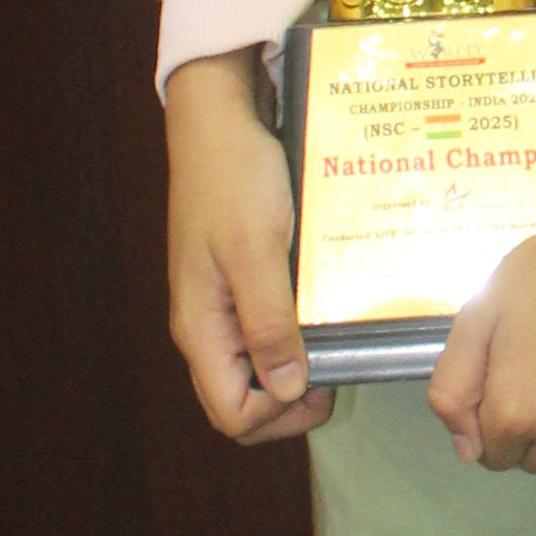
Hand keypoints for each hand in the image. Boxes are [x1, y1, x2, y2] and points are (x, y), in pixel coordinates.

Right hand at [164, 50, 333, 443]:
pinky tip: (321, 313)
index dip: (279, 416)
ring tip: (333, 343)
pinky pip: (260, 329)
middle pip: (239, 400)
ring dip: (293, 369)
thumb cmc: (233, 176)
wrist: (218, 120)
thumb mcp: (256, 249)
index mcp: (200, 327)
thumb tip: (287, 389)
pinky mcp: (235, 281)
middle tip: (334, 371)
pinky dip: (291, 335)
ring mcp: (219, 304)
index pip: (230, 414)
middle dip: (288, 403)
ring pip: (252, 368)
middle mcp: (205, 325)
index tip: (322, 381)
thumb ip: (268, 322)